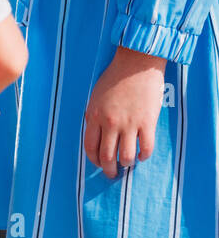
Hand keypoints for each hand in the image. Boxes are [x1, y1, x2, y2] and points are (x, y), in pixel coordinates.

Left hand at [83, 47, 165, 177]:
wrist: (136, 64)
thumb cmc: (114, 78)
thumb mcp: (95, 96)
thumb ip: (95, 116)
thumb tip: (97, 135)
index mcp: (94, 115)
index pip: (90, 147)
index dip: (94, 160)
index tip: (99, 164)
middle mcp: (110, 123)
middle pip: (107, 156)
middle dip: (109, 169)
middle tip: (112, 174)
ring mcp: (129, 124)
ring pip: (126, 156)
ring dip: (126, 164)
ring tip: (128, 164)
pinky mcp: (147, 123)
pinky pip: (146, 148)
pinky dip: (144, 156)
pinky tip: (142, 155)